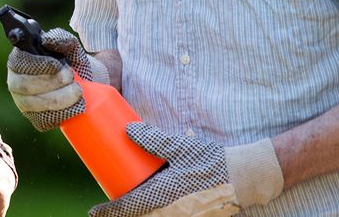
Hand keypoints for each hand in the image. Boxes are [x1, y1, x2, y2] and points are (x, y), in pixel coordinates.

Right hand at [5, 28, 107, 131]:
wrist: (88, 83)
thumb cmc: (73, 62)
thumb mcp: (70, 47)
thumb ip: (60, 38)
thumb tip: (47, 40)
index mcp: (20, 60)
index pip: (19, 63)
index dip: (37, 65)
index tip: (58, 65)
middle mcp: (16, 82)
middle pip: (23, 86)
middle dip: (50, 83)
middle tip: (72, 78)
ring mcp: (24, 102)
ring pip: (32, 104)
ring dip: (58, 99)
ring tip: (78, 91)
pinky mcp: (35, 118)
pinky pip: (42, 120)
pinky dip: (60, 114)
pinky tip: (75, 107)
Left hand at [89, 122, 282, 216]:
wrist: (245, 178)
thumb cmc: (211, 162)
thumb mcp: (179, 147)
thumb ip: (153, 139)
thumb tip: (127, 130)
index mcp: (162, 197)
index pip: (128, 208)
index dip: (109, 212)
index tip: (94, 212)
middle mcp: (169, 212)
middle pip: (138, 216)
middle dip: (123, 213)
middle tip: (111, 204)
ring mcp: (181, 216)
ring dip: (140, 212)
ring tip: (130, 200)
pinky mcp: (192, 216)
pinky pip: (167, 216)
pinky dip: (156, 212)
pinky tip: (156, 200)